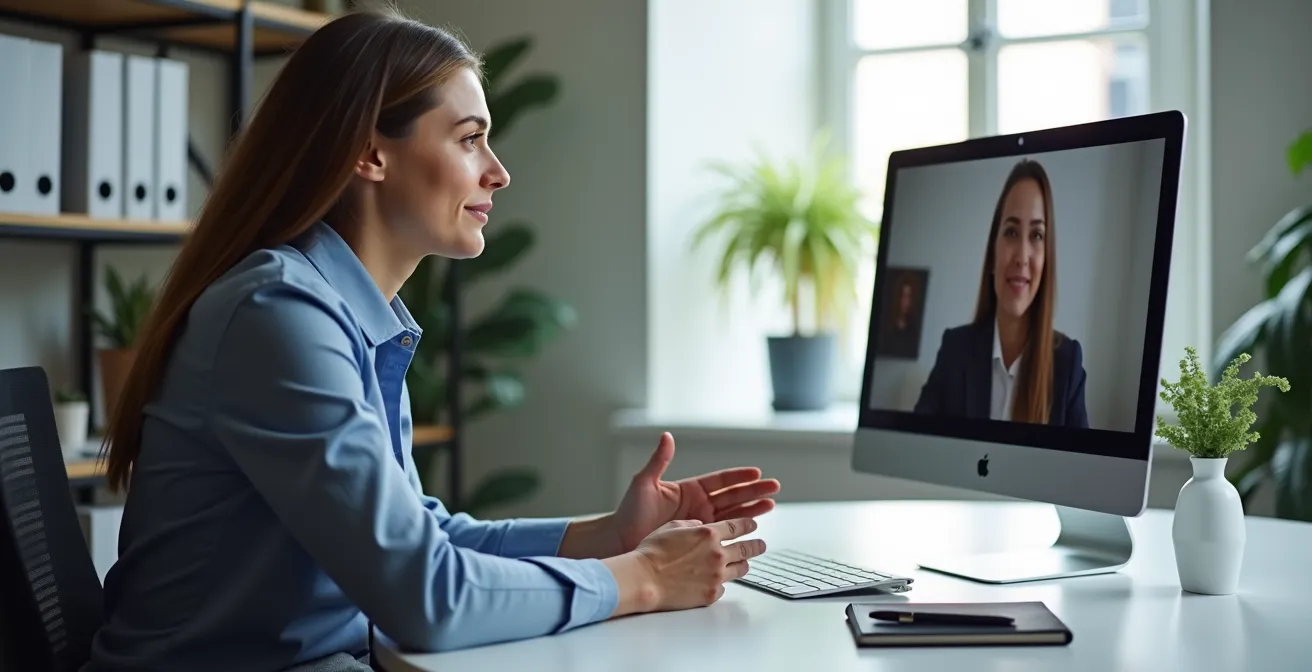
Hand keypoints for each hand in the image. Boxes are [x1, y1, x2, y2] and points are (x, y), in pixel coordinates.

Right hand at [602, 518, 765, 615]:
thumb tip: (700, 525)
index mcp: (709, 533)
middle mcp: (717, 553)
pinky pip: (723, 587)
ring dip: (743, 564)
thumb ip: (691, 524)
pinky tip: (716, 581)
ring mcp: (716, 575)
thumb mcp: (671, 526)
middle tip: (761, 545)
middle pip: (745, 548)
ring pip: (740, 569)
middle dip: (755, 545)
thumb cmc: (652, 552)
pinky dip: (721, 582)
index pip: (737, 526)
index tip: (753, 524)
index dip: (747, 524)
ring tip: (745, 564)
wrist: (644, 579)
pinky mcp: (711, 594)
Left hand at [611, 432, 779, 553]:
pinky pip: (724, 534)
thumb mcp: (644, 483)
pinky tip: (754, 529)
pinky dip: (740, 531)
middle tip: (774, 488)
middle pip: (732, 497)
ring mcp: (700, 523)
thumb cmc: (628, 512)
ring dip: (752, 510)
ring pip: (733, 515)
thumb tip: (666, 436)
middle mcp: (698, 506)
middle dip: (754, 492)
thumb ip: (659, 461)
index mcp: (689, 490)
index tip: (756, 473)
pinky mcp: (699, 541)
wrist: (621, 540)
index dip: (738, 477)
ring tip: (771, 505)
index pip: (720, 480)